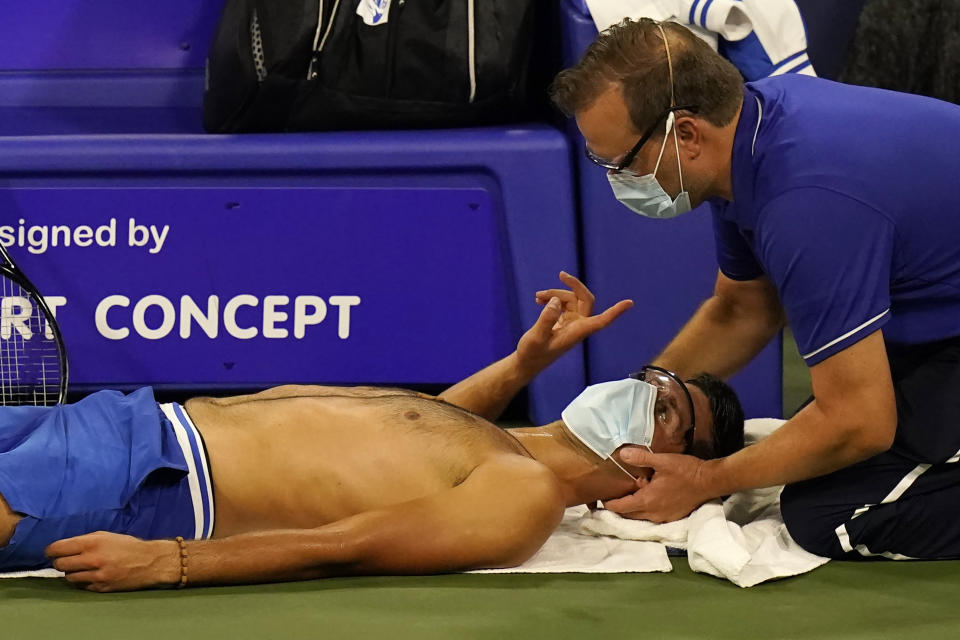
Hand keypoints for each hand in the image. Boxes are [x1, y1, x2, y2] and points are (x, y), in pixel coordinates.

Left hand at [46, 531, 178, 591]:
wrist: (150, 562)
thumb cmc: (128, 546)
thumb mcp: (106, 536)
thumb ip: (85, 541)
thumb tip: (63, 548)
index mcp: (92, 542)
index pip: (58, 548)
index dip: (51, 550)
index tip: (51, 552)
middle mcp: (92, 559)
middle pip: (60, 564)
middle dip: (60, 562)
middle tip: (66, 560)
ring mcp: (96, 575)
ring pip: (69, 577)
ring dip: (72, 572)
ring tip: (81, 568)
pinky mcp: (101, 587)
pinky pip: (81, 586)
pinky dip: (83, 581)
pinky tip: (91, 575)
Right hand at [517, 271, 632, 374]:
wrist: (526, 362)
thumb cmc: (532, 354)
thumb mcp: (536, 337)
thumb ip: (547, 319)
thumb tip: (556, 300)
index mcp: (577, 332)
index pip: (601, 321)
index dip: (615, 312)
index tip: (629, 303)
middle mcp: (578, 326)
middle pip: (585, 300)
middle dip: (574, 286)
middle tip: (561, 274)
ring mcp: (571, 323)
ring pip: (571, 300)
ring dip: (555, 294)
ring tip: (537, 296)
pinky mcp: (564, 322)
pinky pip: (563, 304)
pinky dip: (552, 299)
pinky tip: (539, 300)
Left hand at [602, 448, 714, 521]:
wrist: (709, 481)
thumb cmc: (686, 470)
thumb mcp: (662, 461)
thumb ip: (641, 458)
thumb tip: (622, 454)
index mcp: (648, 500)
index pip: (621, 507)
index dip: (609, 504)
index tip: (600, 498)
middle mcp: (653, 513)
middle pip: (628, 515)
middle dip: (618, 507)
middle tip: (611, 496)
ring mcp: (664, 517)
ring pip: (640, 517)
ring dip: (632, 508)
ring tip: (629, 494)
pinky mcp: (672, 517)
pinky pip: (652, 516)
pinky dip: (644, 509)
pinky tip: (647, 497)